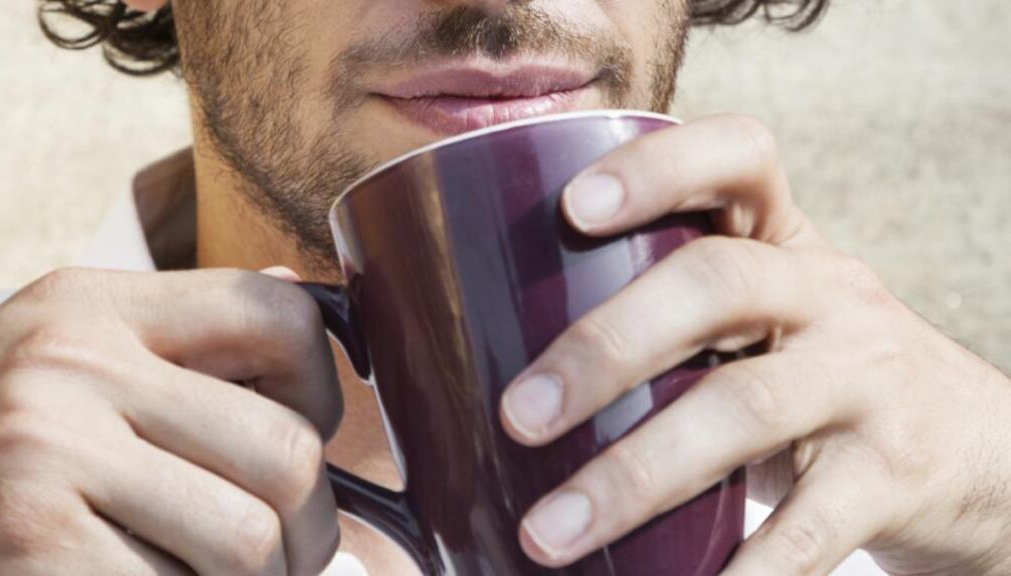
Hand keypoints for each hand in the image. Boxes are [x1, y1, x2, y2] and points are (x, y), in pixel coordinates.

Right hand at [0, 268, 341, 574]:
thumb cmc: (11, 455)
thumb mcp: (82, 369)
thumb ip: (189, 344)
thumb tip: (305, 300)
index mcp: (92, 307)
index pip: (281, 318)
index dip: (321, 390)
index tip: (305, 433)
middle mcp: (64, 367)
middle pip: (286, 450)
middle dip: (310, 524)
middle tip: (283, 550)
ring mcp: (38, 457)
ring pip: (251, 539)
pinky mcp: (28, 548)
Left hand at [500, 115, 1010, 574]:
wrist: (976, 447)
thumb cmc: (817, 374)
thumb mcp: (762, 318)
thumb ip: (670, 319)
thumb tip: (503, 371)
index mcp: (782, 242)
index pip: (740, 158)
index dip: (659, 168)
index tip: (572, 207)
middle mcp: (828, 294)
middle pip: (716, 284)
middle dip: (607, 346)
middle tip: (519, 412)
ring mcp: (866, 378)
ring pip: (747, 406)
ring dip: (634, 474)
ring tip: (549, 532)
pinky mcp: (893, 470)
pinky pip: (811, 523)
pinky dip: (742, 568)